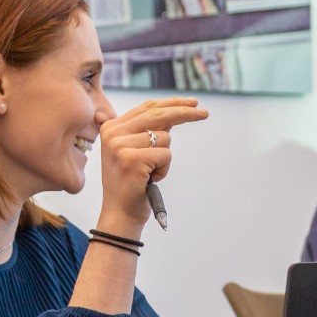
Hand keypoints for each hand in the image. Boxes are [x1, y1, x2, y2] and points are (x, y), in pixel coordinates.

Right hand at [95, 97, 209, 232]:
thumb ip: (150, 131)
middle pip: (158, 114)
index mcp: (111, 128)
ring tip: (150, 173)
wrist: (120, 213)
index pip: (147, 107)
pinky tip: (150, 179)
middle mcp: (112, 133)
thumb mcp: (136, 151)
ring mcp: (120, 145)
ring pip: (165, 138)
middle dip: (184, 112)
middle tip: (205, 113)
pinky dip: (164, 169)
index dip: (172, 103)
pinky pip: (166, 154)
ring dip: (165, 158)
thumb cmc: (132, 184)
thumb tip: (174, 113)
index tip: (193, 103)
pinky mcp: (132, 159)